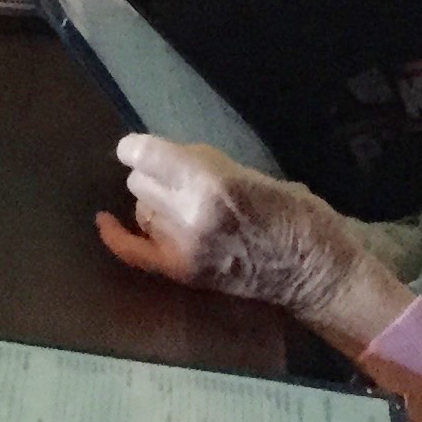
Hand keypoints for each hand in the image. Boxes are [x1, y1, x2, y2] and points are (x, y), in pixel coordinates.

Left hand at [93, 135, 388, 333]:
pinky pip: (133, 251)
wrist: (318, 274)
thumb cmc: (299, 216)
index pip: (145, 155)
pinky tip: (103, 220)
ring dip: (153, 202)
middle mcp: (188, 216)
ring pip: (140, 209)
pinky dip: (116, 235)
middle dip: (156, 174)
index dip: (140, 148)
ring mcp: (182, 248)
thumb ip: (208, 167)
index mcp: (211, 184)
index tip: (144, 147)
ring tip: (182, 204)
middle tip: (183, 180)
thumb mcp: (255, 175)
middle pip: (140, 181)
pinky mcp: (182, 272)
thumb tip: (170, 159)